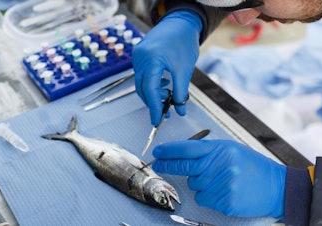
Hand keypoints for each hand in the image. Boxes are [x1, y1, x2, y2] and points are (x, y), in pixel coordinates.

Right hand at [132, 10, 201, 125]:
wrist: (180, 23)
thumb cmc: (183, 42)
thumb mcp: (184, 70)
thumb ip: (181, 92)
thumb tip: (180, 110)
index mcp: (151, 60)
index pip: (149, 90)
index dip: (154, 107)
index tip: (158, 121)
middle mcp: (140, 58)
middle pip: (142, 89)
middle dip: (154, 102)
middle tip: (167, 112)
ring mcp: (137, 56)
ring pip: (141, 83)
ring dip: (153, 93)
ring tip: (168, 96)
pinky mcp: (139, 56)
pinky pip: (142, 75)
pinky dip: (151, 84)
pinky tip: (164, 84)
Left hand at [152, 140, 285, 218]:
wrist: (276, 186)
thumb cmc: (253, 167)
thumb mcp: (232, 150)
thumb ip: (209, 152)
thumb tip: (183, 156)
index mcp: (222, 150)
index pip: (189, 148)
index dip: (170, 150)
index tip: (158, 152)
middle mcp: (220, 165)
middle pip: (184, 167)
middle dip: (168, 166)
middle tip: (158, 165)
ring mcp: (222, 184)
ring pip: (194, 185)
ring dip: (200, 184)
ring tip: (221, 180)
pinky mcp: (224, 201)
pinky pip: (203, 199)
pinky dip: (208, 196)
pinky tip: (224, 191)